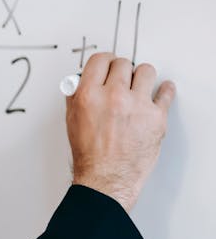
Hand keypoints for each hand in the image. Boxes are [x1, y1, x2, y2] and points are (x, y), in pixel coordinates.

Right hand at [66, 53, 175, 211]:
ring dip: (142, 77)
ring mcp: (137, 105)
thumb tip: (81, 80)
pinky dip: (165, 90)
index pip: (100, 59)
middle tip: (123, 78)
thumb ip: (76, 96)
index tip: (109, 64)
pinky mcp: (156, 117)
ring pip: (146, 71)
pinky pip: (166, 92)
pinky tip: (162, 90)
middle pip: (123, 63)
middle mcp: (113, 96)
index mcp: (89, 95)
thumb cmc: (90, 155)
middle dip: (122, 70)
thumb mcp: (72, 120)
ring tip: (140, 85)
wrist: (106, 179)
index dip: (105, 61)